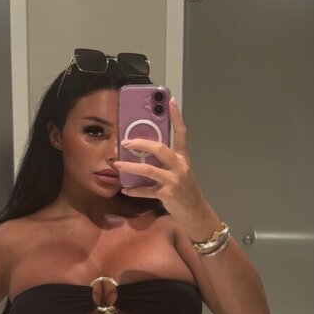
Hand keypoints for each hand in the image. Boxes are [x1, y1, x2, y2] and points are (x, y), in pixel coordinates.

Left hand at [112, 97, 211, 226]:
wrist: (196, 212)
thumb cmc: (185, 190)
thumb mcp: (180, 171)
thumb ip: (167, 161)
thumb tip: (145, 149)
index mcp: (183, 158)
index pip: (181, 133)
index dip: (176, 116)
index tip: (170, 101)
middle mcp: (180, 166)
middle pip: (160, 148)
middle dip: (141, 143)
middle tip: (126, 141)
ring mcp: (174, 181)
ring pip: (149, 169)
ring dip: (130, 167)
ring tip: (117, 164)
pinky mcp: (167, 194)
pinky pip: (146, 190)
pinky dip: (134, 190)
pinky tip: (124, 189)